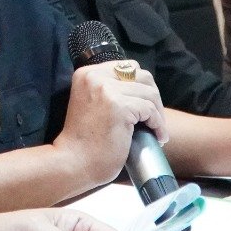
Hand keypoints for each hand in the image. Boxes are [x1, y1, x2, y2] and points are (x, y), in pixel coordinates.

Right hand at [52, 60, 167, 186]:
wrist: (73, 163)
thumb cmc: (84, 140)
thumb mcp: (91, 103)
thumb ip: (109, 90)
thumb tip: (142, 88)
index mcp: (87, 73)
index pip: (128, 67)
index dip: (142, 86)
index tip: (146, 106)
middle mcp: (95, 76)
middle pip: (142, 76)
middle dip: (153, 97)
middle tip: (155, 118)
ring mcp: (107, 90)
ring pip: (149, 93)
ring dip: (158, 113)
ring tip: (157, 130)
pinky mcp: (119, 107)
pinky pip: (150, 110)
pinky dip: (158, 125)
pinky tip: (157, 136)